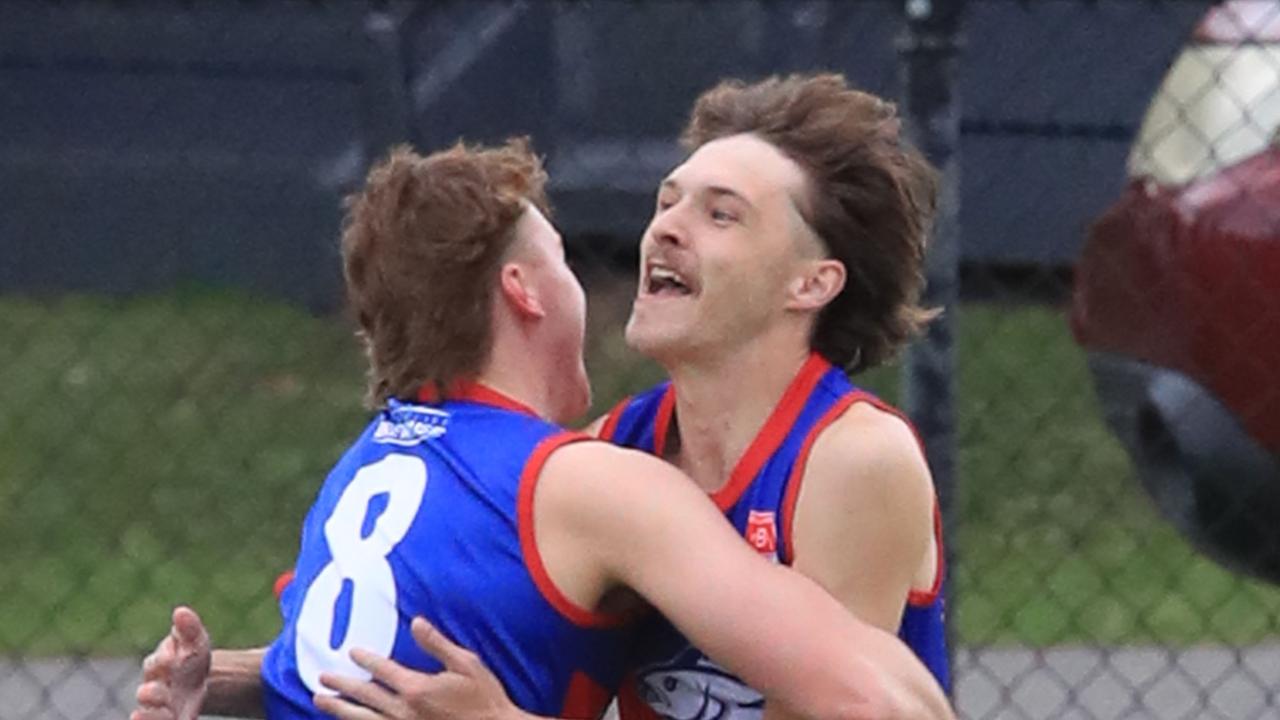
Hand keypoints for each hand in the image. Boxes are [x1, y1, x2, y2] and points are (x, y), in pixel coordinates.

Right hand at [132, 606, 211, 719]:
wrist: (196, 684)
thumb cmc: (191, 659)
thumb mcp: (195, 642)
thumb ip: (188, 629)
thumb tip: (181, 612)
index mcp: (159, 666)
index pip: (156, 662)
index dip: (164, 659)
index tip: (172, 657)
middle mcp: (153, 689)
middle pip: (147, 693)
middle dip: (151, 693)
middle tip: (152, 693)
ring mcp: (159, 709)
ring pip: (148, 715)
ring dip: (150, 718)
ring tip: (149, 716)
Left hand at [314, 616, 520, 719]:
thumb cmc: (485, 698)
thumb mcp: (467, 664)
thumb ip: (438, 644)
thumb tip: (416, 622)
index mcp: (417, 688)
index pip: (383, 670)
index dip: (366, 659)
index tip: (352, 651)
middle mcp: (404, 711)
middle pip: (366, 695)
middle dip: (342, 685)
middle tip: (323, 678)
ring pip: (364, 718)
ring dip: (340, 709)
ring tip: (320, 701)